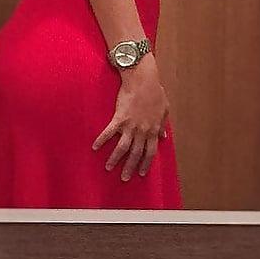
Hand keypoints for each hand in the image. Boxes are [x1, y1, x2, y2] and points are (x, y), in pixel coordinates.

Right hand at [92, 56, 169, 181]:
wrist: (143, 80)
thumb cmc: (155, 93)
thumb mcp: (164, 109)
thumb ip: (163, 124)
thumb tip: (163, 136)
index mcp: (153, 129)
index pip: (150, 151)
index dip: (146, 163)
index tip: (141, 173)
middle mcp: (142, 130)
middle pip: (136, 153)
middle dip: (130, 167)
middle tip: (124, 178)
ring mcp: (130, 125)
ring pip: (122, 147)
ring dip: (115, 159)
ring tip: (109, 168)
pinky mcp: (119, 118)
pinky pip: (109, 132)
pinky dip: (102, 140)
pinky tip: (95, 147)